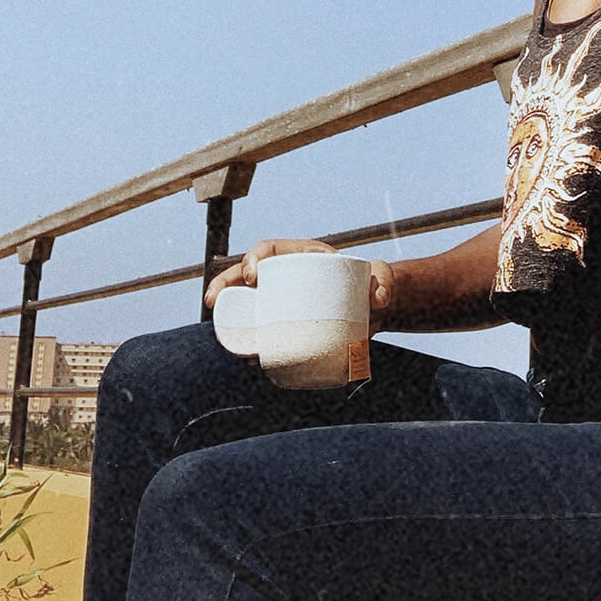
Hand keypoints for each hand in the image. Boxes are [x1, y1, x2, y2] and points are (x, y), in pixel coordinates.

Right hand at [203, 238, 396, 334]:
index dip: (256, 257)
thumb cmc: (373, 285)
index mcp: (303, 255)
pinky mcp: (285, 321)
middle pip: (248, 273)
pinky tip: (240, 351)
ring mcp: (282, 298)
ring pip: (246, 299)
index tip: (253, 274)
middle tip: (216, 301)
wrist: (374, 310)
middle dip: (225, 282)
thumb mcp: (380, 278)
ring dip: (227, 309)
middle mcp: (287, 275)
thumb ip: (384, 283)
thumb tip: (378, 299)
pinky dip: (246, 336)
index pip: (271, 248)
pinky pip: (258, 325)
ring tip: (218, 327)